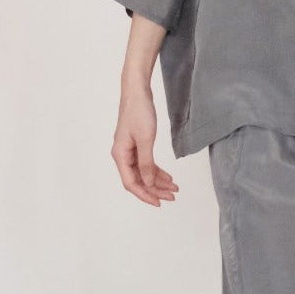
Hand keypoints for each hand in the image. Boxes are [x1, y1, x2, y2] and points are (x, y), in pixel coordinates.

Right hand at [111, 87, 179, 206]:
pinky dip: (157, 170)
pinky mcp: (136, 144)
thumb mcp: (146, 139)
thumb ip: (146, 163)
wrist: (137, 91)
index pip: (131, 183)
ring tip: (174, 187)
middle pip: (138, 180)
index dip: (145, 195)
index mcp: (120, 156)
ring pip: (143, 172)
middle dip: (155, 190)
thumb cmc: (139, 111)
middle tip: (172, 196)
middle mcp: (122, 155)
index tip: (160, 202)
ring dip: (158, 181)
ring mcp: (129, 150)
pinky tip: (168, 176)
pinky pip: (146, 163)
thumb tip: (149, 183)